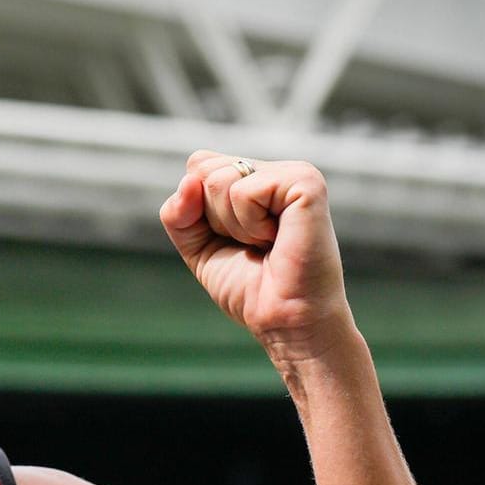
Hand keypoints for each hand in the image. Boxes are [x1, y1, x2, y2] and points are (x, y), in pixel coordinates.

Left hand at [159, 151, 355, 361]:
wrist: (282, 319)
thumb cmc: (248, 286)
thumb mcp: (196, 246)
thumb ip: (178, 212)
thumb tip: (190, 179)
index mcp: (252, 178)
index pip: (198, 165)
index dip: (197, 210)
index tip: (231, 239)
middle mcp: (273, 170)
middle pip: (204, 169)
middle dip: (212, 218)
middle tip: (250, 244)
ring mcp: (293, 173)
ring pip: (221, 180)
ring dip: (233, 225)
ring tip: (265, 243)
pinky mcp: (307, 183)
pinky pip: (245, 191)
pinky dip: (250, 225)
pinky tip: (277, 239)